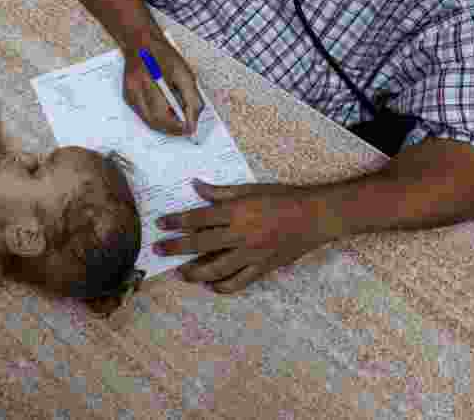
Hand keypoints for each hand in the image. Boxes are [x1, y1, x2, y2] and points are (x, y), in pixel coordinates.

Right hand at [123, 38, 202, 135]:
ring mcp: (129, 95)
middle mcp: (136, 91)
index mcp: (150, 83)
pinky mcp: (127, 96)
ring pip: (148, 121)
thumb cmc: (164, 55)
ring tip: (178, 122)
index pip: (162, 116)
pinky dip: (156, 118)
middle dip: (172, 129)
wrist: (140, 41)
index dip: (177, 127)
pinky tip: (165, 113)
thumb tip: (192, 122)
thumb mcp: (185, 74)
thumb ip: (191, 98)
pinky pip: (142, 115)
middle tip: (186, 128)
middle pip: (154, 122)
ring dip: (164, 126)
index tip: (190, 129)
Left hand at [152, 180, 330, 292]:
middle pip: (200, 244)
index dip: (176, 222)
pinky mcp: (262, 268)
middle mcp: (241, 234)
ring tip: (181, 273)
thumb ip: (220, 192)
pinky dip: (222, 286)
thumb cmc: (282, 198)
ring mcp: (251, 254)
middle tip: (158, 250)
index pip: (198, 218)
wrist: (314, 216)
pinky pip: (238, 282)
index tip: (160, 224)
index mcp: (237, 212)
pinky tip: (211, 285)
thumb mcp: (250, 189)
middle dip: (176, 248)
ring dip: (195, 272)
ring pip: (216, 269)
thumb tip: (195, 186)